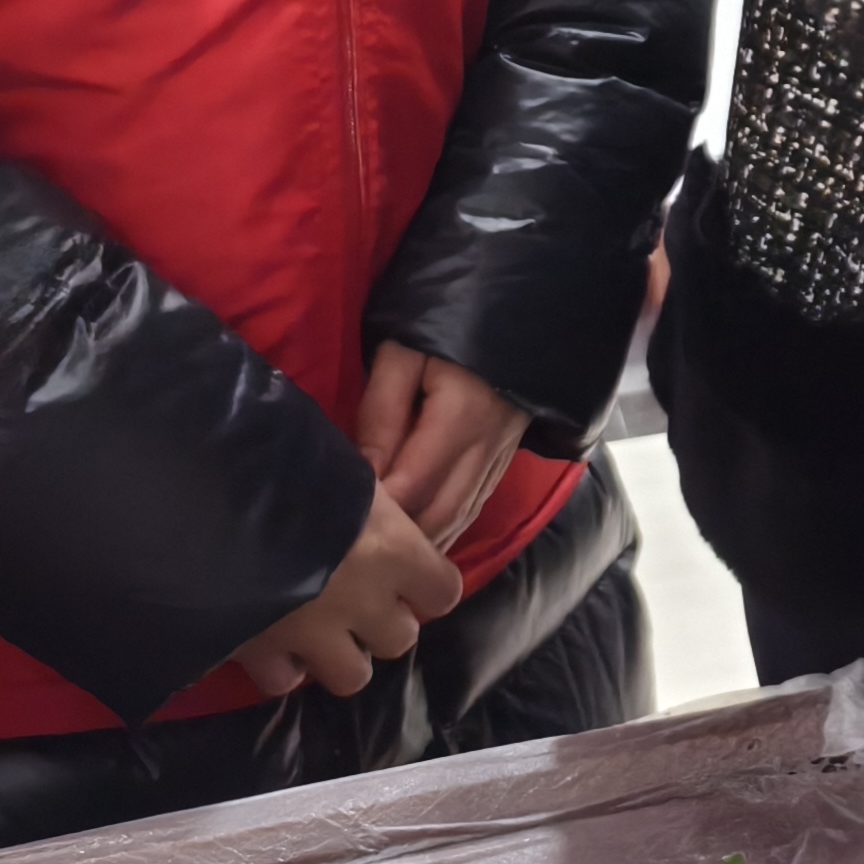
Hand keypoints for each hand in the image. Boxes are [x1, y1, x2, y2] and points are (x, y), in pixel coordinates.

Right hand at [231, 489, 462, 699]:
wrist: (211, 499)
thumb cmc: (288, 467)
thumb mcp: (344, 472)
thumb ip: (370, 506)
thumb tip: (379, 511)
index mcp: (396, 551)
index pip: (444, 591)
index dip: (428, 585)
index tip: (409, 573)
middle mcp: (366, 602)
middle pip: (400, 639)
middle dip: (382, 623)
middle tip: (357, 600)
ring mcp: (315, 636)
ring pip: (352, 676)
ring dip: (339, 656)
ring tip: (317, 631)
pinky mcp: (263, 654)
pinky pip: (285, 681)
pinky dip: (281, 667)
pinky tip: (271, 642)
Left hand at [356, 339, 530, 551]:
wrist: (519, 302)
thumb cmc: (446, 319)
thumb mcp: (402, 352)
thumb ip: (381, 412)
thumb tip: (365, 474)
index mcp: (462, 416)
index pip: (414, 483)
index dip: (381, 512)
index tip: (344, 523)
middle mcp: (489, 445)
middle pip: (443, 513)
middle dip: (404, 541)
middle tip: (361, 557)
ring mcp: (504, 453)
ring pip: (464, 516)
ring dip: (428, 541)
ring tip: (387, 561)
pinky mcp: (508, 454)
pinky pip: (477, 503)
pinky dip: (449, 525)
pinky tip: (424, 539)